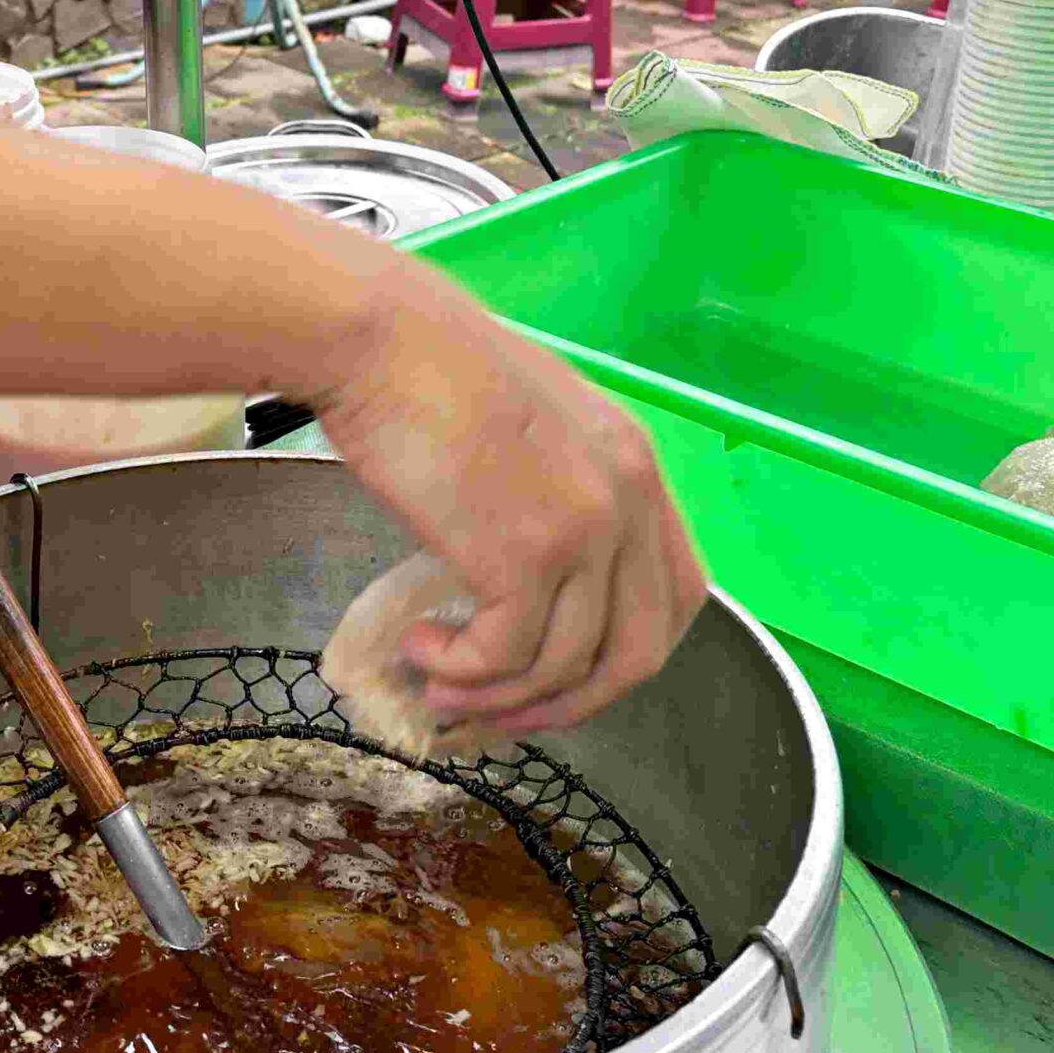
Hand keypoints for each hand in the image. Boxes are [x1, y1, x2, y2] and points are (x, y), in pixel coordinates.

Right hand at [311, 288, 707, 734]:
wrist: (378, 338)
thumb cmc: (425, 368)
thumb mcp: (529, 424)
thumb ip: (554, 490)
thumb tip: (526, 575)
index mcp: (633, 464)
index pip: (675, 595)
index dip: (623, 653)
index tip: (563, 674)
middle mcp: (626, 500)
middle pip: (638, 652)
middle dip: (571, 703)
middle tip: (504, 714)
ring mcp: (582, 530)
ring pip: (564, 668)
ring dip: (496, 695)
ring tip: (437, 681)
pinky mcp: (524, 556)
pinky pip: (504, 658)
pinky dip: (459, 672)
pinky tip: (419, 647)